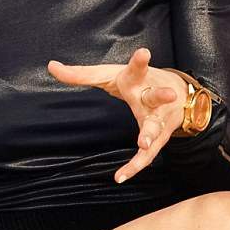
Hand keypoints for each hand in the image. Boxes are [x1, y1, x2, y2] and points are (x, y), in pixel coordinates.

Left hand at [47, 47, 187, 184]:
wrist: (178, 93)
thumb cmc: (135, 81)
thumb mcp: (108, 74)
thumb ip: (80, 73)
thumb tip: (51, 65)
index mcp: (138, 79)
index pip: (137, 68)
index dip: (140, 61)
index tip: (144, 52)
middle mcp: (151, 97)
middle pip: (156, 96)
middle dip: (161, 96)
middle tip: (169, 94)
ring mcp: (158, 118)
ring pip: (156, 126)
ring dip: (151, 133)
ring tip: (145, 142)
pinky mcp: (160, 137)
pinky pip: (148, 155)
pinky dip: (135, 166)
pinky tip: (120, 176)